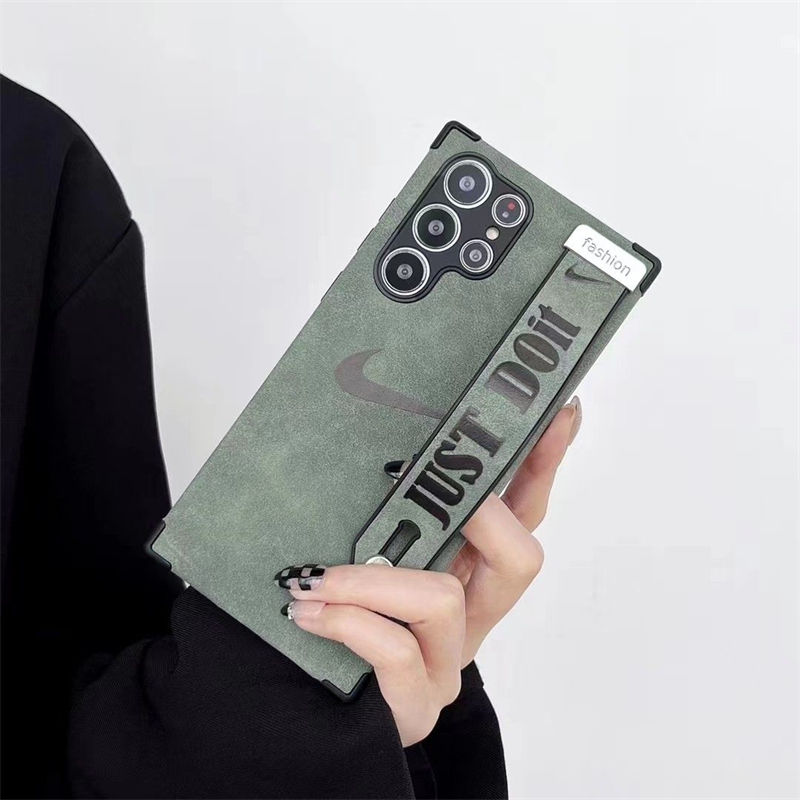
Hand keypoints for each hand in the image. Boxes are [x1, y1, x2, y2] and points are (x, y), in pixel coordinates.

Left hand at [275, 397, 581, 745]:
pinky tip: (308, 613)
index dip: (543, 465)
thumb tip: (382, 448)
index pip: (524, 512)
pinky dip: (349, 621)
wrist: (312, 708)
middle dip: (471, 515)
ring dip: (373, 579)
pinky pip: (395, 648)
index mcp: (470, 572)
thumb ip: (389, 514)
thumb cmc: (345, 614)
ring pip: (442, 600)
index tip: (559, 412)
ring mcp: (449, 662)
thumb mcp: (371, 550)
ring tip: (317, 578)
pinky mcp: (418, 703)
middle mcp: (473, 615)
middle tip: (411, 482)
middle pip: (520, 558)